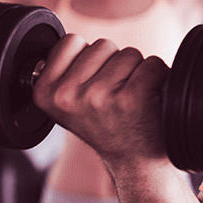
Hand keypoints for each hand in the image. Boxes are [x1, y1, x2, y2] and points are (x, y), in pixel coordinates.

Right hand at [31, 34, 169, 168]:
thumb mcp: (69, 102)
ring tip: (130, 100)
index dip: (90, 58)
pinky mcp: (132, 98)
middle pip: (103, 45)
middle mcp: (68, 96)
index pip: (71, 41)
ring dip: (136, 72)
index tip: (93, 85)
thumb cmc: (106, 126)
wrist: (134, 161)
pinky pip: (152, 64)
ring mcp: (99, 96)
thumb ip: (65, 71)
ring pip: (129, 53)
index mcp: (45, 93)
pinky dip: (158, 77)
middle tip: (115, 97)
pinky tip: (149, 100)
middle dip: (114, 64)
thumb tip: (72, 41)